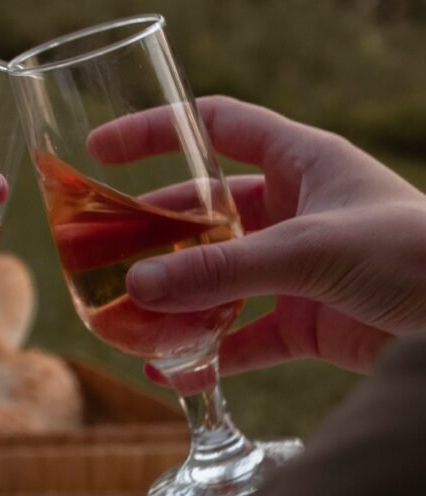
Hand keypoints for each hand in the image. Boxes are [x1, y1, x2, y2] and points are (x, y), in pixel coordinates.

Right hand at [88, 96, 425, 374]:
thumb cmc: (414, 254)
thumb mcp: (311, 249)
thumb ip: (223, 268)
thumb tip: (139, 285)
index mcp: (300, 162)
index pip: (216, 126)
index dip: (158, 130)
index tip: (101, 148)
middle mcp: (292, 210)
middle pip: (202, 211)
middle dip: (152, 230)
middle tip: (100, 250)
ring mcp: (295, 267)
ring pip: (217, 276)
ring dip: (174, 297)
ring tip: (126, 315)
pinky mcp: (303, 320)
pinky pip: (242, 335)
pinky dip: (209, 352)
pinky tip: (172, 369)